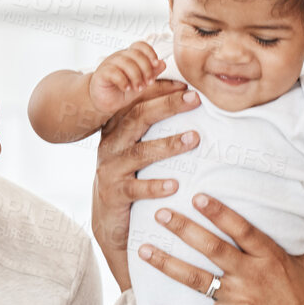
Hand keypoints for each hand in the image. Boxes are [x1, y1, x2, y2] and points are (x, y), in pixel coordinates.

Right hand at [88, 40, 165, 116]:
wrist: (104, 100)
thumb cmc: (121, 89)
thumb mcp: (141, 82)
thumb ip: (152, 72)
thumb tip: (163, 63)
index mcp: (130, 56)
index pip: (140, 45)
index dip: (150, 52)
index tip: (156, 64)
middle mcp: (120, 57)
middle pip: (135, 54)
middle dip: (146, 69)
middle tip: (148, 82)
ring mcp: (109, 64)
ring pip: (126, 62)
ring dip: (136, 77)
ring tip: (138, 88)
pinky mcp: (101, 74)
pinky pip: (113, 72)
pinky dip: (123, 81)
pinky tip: (126, 88)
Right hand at [90, 81, 198, 286]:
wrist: (109, 220)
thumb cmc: (132, 178)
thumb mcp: (138, 150)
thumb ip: (153, 128)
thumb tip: (188, 99)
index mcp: (118, 129)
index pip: (138, 102)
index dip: (160, 90)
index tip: (187, 84)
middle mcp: (111, 145)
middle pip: (137, 118)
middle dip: (167, 106)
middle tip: (194, 99)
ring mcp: (110, 169)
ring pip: (139, 152)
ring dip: (168, 145)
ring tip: (193, 139)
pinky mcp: (114, 194)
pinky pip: (135, 188)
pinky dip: (155, 186)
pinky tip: (175, 185)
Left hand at [140, 195, 303, 304]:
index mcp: (271, 258)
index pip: (242, 229)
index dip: (219, 212)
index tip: (198, 196)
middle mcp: (252, 276)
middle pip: (212, 248)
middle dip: (184, 229)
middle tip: (160, 214)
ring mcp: (240, 301)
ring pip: (197, 279)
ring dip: (168, 264)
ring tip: (144, 250)